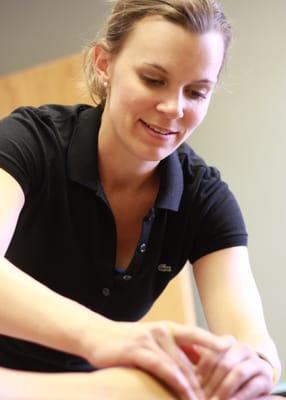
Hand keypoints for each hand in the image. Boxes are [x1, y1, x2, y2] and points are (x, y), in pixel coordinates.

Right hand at [81, 320, 229, 399]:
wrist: (97, 334)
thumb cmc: (126, 341)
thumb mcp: (152, 341)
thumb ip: (172, 349)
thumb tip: (195, 362)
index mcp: (168, 328)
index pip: (198, 336)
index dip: (217, 345)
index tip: (236, 356)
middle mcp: (163, 331)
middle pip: (192, 357)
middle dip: (206, 378)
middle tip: (220, 395)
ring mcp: (151, 339)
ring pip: (180, 364)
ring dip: (195, 385)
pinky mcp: (138, 350)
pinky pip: (163, 367)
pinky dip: (176, 381)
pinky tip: (186, 394)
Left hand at [195, 337, 273, 399]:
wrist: (254, 375)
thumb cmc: (227, 370)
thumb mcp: (214, 362)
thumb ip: (199, 359)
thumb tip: (182, 361)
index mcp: (228, 341)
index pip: (213, 352)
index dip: (202, 369)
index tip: (193, 382)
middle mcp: (243, 348)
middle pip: (225, 363)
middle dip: (212, 382)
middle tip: (202, 396)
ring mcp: (256, 362)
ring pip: (239, 372)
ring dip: (224, 389)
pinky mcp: (266, 378)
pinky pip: (252, 386)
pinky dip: (239, 396)